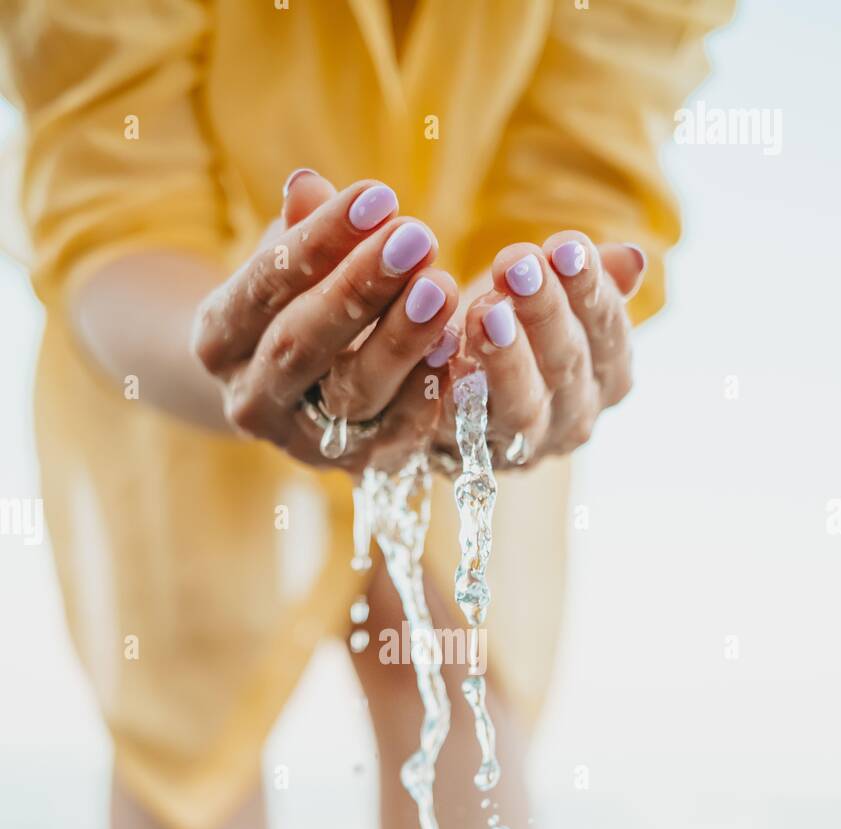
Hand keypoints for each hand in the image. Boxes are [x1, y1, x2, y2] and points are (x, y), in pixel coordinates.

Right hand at [192, 172, 459, 470]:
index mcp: (216, 340)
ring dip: (402, 339)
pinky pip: (395, 432)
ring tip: (444, 287)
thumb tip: (307, 185)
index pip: (265, 284)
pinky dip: (428, 392)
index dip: (321, 239)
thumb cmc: (290, 304)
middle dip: (361, 288)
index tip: (379, 195)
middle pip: (302, 344)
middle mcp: (250, 400)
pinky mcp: (355, 467)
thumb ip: (299, 229)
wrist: (287, 393)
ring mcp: (301, 443)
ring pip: (352, 393)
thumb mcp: (284, 261)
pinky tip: (459, 348)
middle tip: (418, 238)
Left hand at [439, 233, 644, 469]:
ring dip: (505, 358)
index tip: (565, 246)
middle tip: (518, 266)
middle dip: (543, 311)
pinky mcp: (472, 455)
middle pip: (566, 362)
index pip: (607, 328)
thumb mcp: (560, 302)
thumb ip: (593, 284)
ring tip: (485, 312)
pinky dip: (457, 395)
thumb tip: (631, 259)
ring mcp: (526, 443)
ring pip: (521, 404)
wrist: (469, 403)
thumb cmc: (523, 334)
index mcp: (608, 373)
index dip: (589, 287)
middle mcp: (575, 414)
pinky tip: (447, 360)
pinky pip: (465, 428)